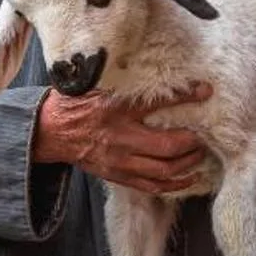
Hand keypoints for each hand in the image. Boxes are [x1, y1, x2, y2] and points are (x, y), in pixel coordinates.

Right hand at [33, 82, 211, 195]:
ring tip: (200, 154)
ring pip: (164, 170)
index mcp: (115, 110)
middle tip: (204, 133)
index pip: (156, 103)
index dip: (184, 97)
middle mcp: (120, 138)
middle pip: (167, 146)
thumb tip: (153, 69)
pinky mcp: (118, 176)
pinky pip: (152, 186)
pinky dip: (174, 184)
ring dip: (187, 163)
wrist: (50, 132)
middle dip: (192, 142)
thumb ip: (124, 82)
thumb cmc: (75, 104)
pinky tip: (188, 177)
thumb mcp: (96, 85)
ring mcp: (120, 161)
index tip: (205, 90)